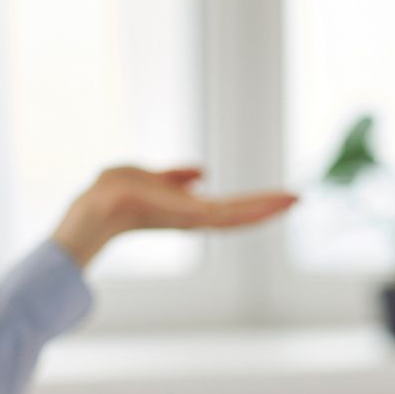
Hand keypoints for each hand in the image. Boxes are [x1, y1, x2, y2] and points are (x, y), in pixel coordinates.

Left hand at [52, 166, 298, 267]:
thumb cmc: (114, 191)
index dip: (251, 204)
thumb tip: (202, 172)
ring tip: (294, 200)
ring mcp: (196, 221)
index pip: (226, 208)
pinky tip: (272, 202)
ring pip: (241, 216)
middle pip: (239, 214)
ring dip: (268, 207)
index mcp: (187, 210)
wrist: (98, 204)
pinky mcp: (196, 218)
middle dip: (267, 207)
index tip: (275, 197)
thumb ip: (176, 176)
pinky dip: (254, 208)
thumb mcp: (153, 176)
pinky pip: (232, 214)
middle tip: (296, 199)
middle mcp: (195, 218)